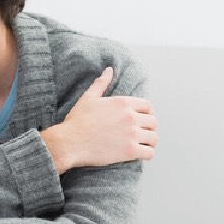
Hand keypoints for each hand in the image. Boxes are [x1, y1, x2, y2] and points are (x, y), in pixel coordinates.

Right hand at [41, 67, 156, 173]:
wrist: (70, 142)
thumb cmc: (77, 121)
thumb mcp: (88, 98)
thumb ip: (101, 83)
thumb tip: (109, 70)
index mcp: (122, 103)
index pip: (148, 106)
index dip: (148, 113)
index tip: (143, 119)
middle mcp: (130, 117)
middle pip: (153, 122)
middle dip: (149, 128)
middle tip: (142, 133)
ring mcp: (131, 134)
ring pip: (153, 138)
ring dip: (150, 141)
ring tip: (144, 145)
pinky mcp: (130, 151)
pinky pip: (149, 153)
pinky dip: (148, 154)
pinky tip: (141, 154)